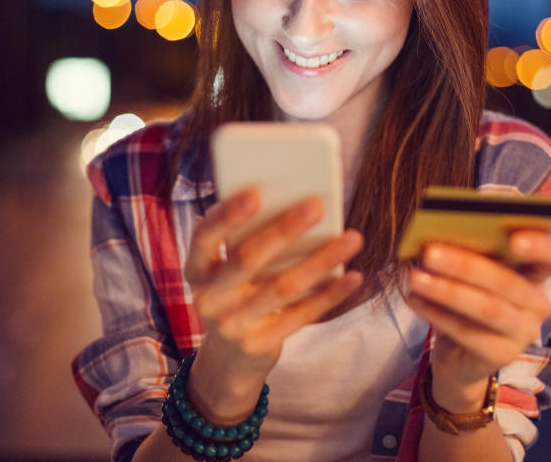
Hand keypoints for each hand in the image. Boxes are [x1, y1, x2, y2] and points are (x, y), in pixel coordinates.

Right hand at [182, 189, 363, 420]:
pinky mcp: (260, 344)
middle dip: (284, 229)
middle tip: (316, 205)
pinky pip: (301, 314)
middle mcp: (209, 297)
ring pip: (283, 287)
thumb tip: (296, 203)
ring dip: (321, 260)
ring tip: (352, 238)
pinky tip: (353, 276)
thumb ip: (247, 241)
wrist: (229, 358)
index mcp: (197, 268)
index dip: (228, 214)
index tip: (256, 192)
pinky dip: (330, 294)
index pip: (205, 235)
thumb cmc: (236, 293)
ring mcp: (233, 324)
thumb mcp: (227, 270)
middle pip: (247, 258)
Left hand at [405, 230, 550, 410]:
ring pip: (486, 308)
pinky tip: (414, 298)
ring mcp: (524, 333)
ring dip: (446, 290)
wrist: (460, 352)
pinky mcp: (502, 355)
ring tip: (414, 276)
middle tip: (429, 252)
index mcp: (539, 273)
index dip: (544, 247)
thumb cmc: (468, 295)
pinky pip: (467, 332)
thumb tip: (444, 224)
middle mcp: (539, 304)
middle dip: (466, 266)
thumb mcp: (474, 268)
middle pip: (508, 283)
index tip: (516, 238)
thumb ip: (473, 246)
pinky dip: (436, 313)